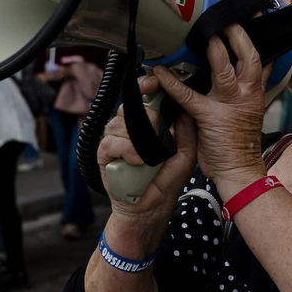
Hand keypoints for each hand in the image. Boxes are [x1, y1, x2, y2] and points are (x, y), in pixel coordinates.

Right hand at [97, 75, 197, 233]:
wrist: (152, 208)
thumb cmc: (167, 180)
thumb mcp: (186, 154)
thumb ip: (187, 131)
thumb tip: (184, 106)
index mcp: (147, 124)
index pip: (141, 96)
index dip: (145, 86)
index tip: (154, 83)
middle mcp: (129, 128)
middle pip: (129, 106)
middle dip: (146, 115)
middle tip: (157, 130)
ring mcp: (115, 140)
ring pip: (118, 122)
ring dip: (137, 136)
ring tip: (149, 153)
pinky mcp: (104, 155)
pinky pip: (110, 142)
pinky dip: (126, 149)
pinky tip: (138, 160)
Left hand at [152, 24, 268, 190]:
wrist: (239, 170)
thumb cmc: (240, 141)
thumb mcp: (251, 109)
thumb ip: (246, 87)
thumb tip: (239, 69)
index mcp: (255, 91)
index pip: (260, 58)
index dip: (257, 36)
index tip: (252, 17)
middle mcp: (247, 94)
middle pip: (249, 56)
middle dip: (237, 35)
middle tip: (225, 20)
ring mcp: (229, 104)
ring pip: (224, 69)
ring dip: (213, 49)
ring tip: (203, 35)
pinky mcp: (208, 116)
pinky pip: (188, 95)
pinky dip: (172, 82)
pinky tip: (160, 72)